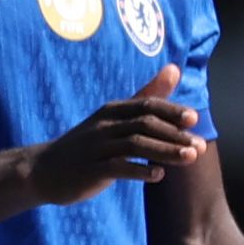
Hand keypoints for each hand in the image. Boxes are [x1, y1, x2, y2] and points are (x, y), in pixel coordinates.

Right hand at [23, 65, 201, 203]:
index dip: (171, 111)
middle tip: (200, 146)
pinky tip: (158, 175)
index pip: (146, 105)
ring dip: (165, 151)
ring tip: (189, 159)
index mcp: (112, 111)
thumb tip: (175, 68)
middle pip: (144, 124)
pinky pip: (117, 168)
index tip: (194, 119)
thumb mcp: (115, 117)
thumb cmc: (89, 144)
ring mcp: (95, 148)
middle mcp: (104, 125)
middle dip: (175, 134)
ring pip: (134, 145)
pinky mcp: (90, 170)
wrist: (43, 170)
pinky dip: (139, 170)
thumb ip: (146, 96)